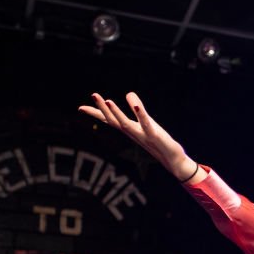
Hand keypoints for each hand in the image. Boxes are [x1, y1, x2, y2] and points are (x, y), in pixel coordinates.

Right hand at [78, 92, 201, 182]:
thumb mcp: (147, 121)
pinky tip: (138, 107)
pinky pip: (147, 126)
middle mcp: (133, 133)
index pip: (110, 120)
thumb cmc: (159, 140)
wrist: (173, 160)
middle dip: (102, 109)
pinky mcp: (154, 136)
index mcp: (129, 129)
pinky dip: (142, 116)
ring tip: (108, 100)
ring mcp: (142, 136)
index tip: (80, 108)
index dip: (96, 114)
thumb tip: (128, 93)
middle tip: (93, 95)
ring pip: (126, 125)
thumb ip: (138, 109)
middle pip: (114, 121)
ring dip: (116, 113)